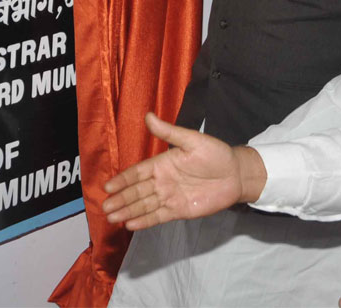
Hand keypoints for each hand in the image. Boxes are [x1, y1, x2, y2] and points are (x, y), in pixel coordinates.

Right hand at [102, 113, 265, 229]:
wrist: (236, 174)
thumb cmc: (215, 153)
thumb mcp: (192, 140)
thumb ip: (169, 132)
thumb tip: (148, 116)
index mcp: (162, 163)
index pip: (137, 173)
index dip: (123, 180)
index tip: (108, 186)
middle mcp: (162, 181)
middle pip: (137, 192)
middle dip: (121, 199)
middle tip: (105, 206)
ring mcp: (169, 197)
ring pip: (144, 205)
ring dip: (128, 212)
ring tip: (111, 218)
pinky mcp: (179, 210)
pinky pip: (158, 216)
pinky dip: (144, 221)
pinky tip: (131, 224)